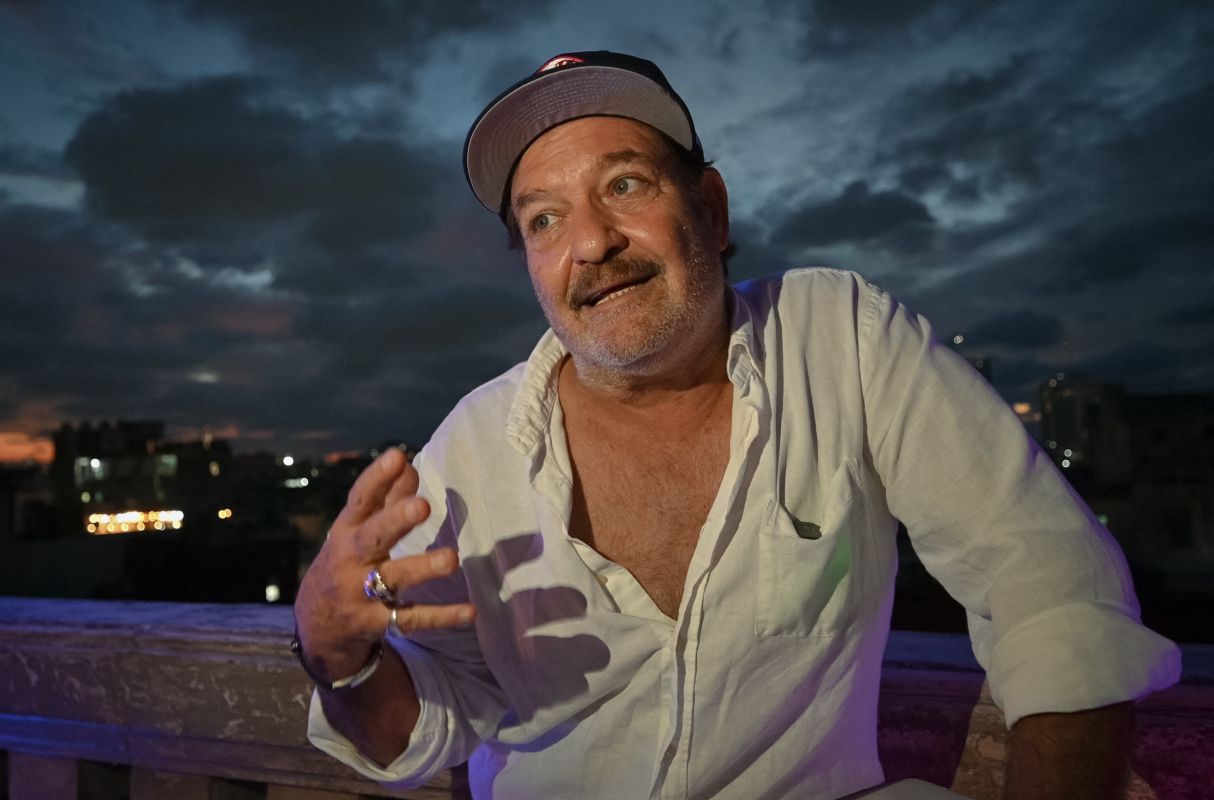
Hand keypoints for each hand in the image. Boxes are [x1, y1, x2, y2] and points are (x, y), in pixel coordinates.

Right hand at [293, 447, 475, 682]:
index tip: (396, 457)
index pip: (359, 500)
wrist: (316, 628)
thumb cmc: (346, 564)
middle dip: (395, 521)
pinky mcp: (374, 624)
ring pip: (392, 579)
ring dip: (422, 568)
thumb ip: (384, 500)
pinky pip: (411, 619)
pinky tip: (471, 610)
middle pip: (372, 538)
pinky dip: (442, 616)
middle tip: (421, 505)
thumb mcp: (356, 532)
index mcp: (346, 531)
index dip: (376, 478)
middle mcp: (349, 561)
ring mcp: (359, 594)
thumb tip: (408, 465)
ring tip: (451, 558)